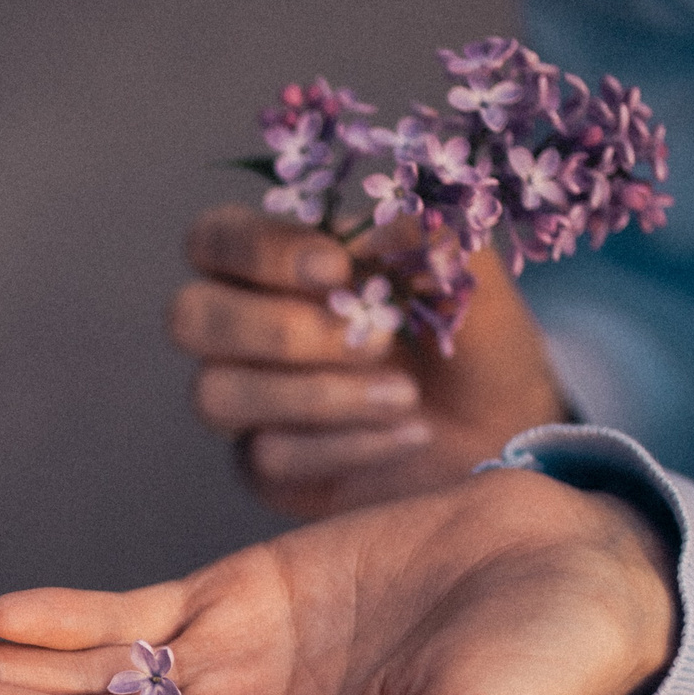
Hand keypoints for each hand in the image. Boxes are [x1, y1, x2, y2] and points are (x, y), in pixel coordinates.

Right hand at [170, 205, 570, 516]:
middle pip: (188, 317)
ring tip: (405, 394)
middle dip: (279, 330)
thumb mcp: (470, 281)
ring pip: (216, 393)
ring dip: (318, 394)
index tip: (340, 269)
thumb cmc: (474, 343)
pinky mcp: (265, 467)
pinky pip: (268, 456)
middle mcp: (243, 330)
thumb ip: (432, 240)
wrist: (506, 433)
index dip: (259, 251)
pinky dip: (347, 444)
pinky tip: (410, 433)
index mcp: (276, 264)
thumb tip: (386, 227)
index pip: (214, 239)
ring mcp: (247, 402)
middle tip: (376, 338)